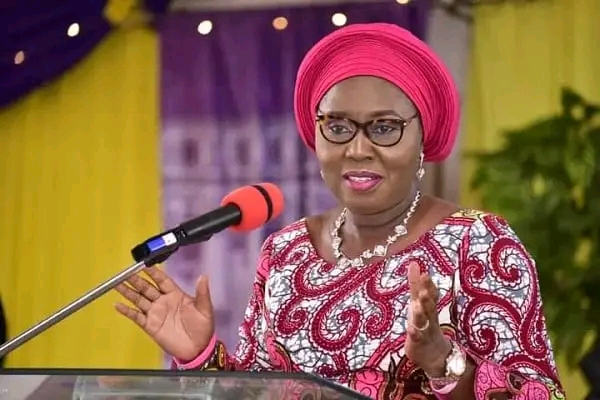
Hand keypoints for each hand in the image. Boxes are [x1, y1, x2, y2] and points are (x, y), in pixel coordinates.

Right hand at [114, 266, 214, 361]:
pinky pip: (136, 316)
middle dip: (136, 280)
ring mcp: (155, 313)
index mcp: (176, 294)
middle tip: (126, 273)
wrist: (198, 350)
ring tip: (117, 284)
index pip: (162, 280)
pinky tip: (118, 305)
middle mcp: (163, 302)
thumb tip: (204, 276)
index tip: (145, 264)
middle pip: (146, 288)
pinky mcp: (150, 325)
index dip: (153, 272)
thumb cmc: (203, 328)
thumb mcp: (205, 309)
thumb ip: (202, 292)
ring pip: (138, 299)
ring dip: (128, 292)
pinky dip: (126, 311)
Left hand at [404, 262, 450, 376]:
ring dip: (421, 313)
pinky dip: (415, 333)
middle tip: (424, 285)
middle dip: (428, 295)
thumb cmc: (425, 324)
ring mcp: (425, 331)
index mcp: (429, 308)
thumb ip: (416, 285)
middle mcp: (429, 318)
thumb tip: (414, 263)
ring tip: (417, 304)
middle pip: (430, 306)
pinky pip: (417, 338)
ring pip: (424, 321)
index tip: (425, 273)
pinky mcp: (419, 344)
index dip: (428, 285)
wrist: (435, 355)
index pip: (431, 294)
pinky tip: (410, 328)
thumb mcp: (420, 304)